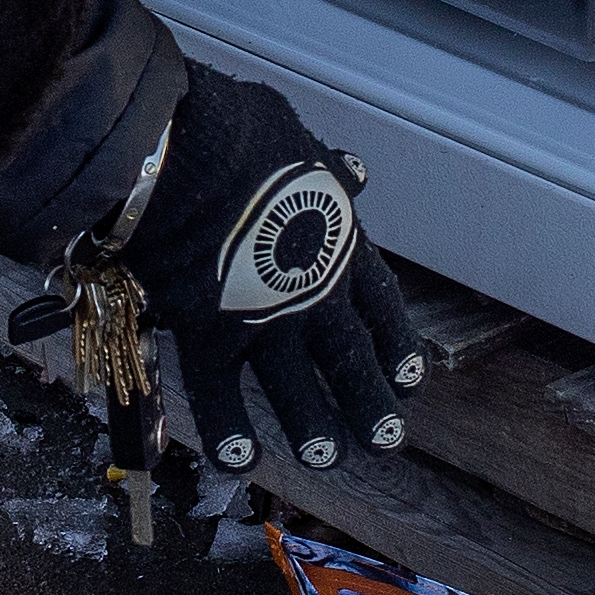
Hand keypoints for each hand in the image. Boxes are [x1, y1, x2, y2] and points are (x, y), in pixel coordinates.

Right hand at [115, 70, 426, 474]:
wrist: (182, 156)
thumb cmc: (237, 132)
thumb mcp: (298, 141)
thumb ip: (327, 167)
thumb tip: (354, 170)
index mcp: (340, 245)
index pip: (379, 305)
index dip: (396, 344)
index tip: (411, 379)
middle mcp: (313, 294)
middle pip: (350, 360)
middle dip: (369, 403)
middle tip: (387, 439)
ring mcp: (264, 322)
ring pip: (297, 392)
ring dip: (314, 428)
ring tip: (327, 458)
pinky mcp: (209, 337)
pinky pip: (219, 397)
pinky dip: (228, 432)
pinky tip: (241, 462)